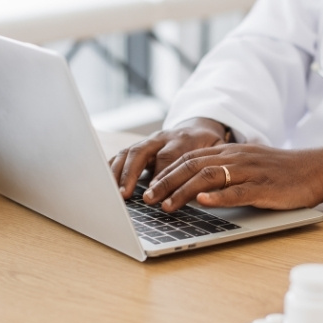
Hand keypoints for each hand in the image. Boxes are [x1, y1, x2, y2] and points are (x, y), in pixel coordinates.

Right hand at [109, 117, 229, 198]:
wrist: (200, 127)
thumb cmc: (209, 146)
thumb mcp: (217, 153)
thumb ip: (209, 168)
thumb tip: (203, 191)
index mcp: (182, 139)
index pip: (168, 157)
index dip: (160, 177)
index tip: (154, 195)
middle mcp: (162, 137)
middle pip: (142, 151)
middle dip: (131, 174)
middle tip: (125, 195)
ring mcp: (148, 141)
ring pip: (128, 152)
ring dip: (118, 173)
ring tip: (113, 193)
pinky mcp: (139, 146)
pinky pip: (122, 154)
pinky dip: (112, 168)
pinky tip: (106, 182)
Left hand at [142, 143, 322, 211]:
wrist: (315, 170)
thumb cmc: (280, 172)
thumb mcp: (248, 167)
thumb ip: (224, 173)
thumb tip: (196, 190)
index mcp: (229, 152)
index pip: (190, 159)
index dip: (166, 173)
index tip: (148, 189)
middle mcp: (235, 158)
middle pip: (193, 166)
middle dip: (166, 183)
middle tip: (148, 199)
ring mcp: (249, 172)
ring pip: (209, 177)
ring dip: (184, 191)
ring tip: (167, 205)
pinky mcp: (264, 187)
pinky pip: (237, 190)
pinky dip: (218, 197)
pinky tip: (203, 203)